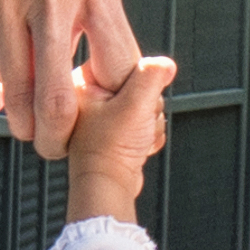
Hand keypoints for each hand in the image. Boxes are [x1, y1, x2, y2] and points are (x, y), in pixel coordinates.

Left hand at [61, 49, 176, 225]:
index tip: (134, 98)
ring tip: (134, 137)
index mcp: (85, 83)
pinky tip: (137, 145)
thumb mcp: (136, 104)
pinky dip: (147, 135)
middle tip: (133, 122)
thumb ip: (152, 77)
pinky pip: (144, 123)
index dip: (139, 81)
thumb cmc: (110, 150)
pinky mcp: (115, 132)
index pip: (124, 62)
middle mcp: (91, 97)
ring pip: (146, 105)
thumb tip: (165, 64)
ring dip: (149, 123)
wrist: (108, 187)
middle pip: (140, 85)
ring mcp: (103, 116)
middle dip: (147, 107)